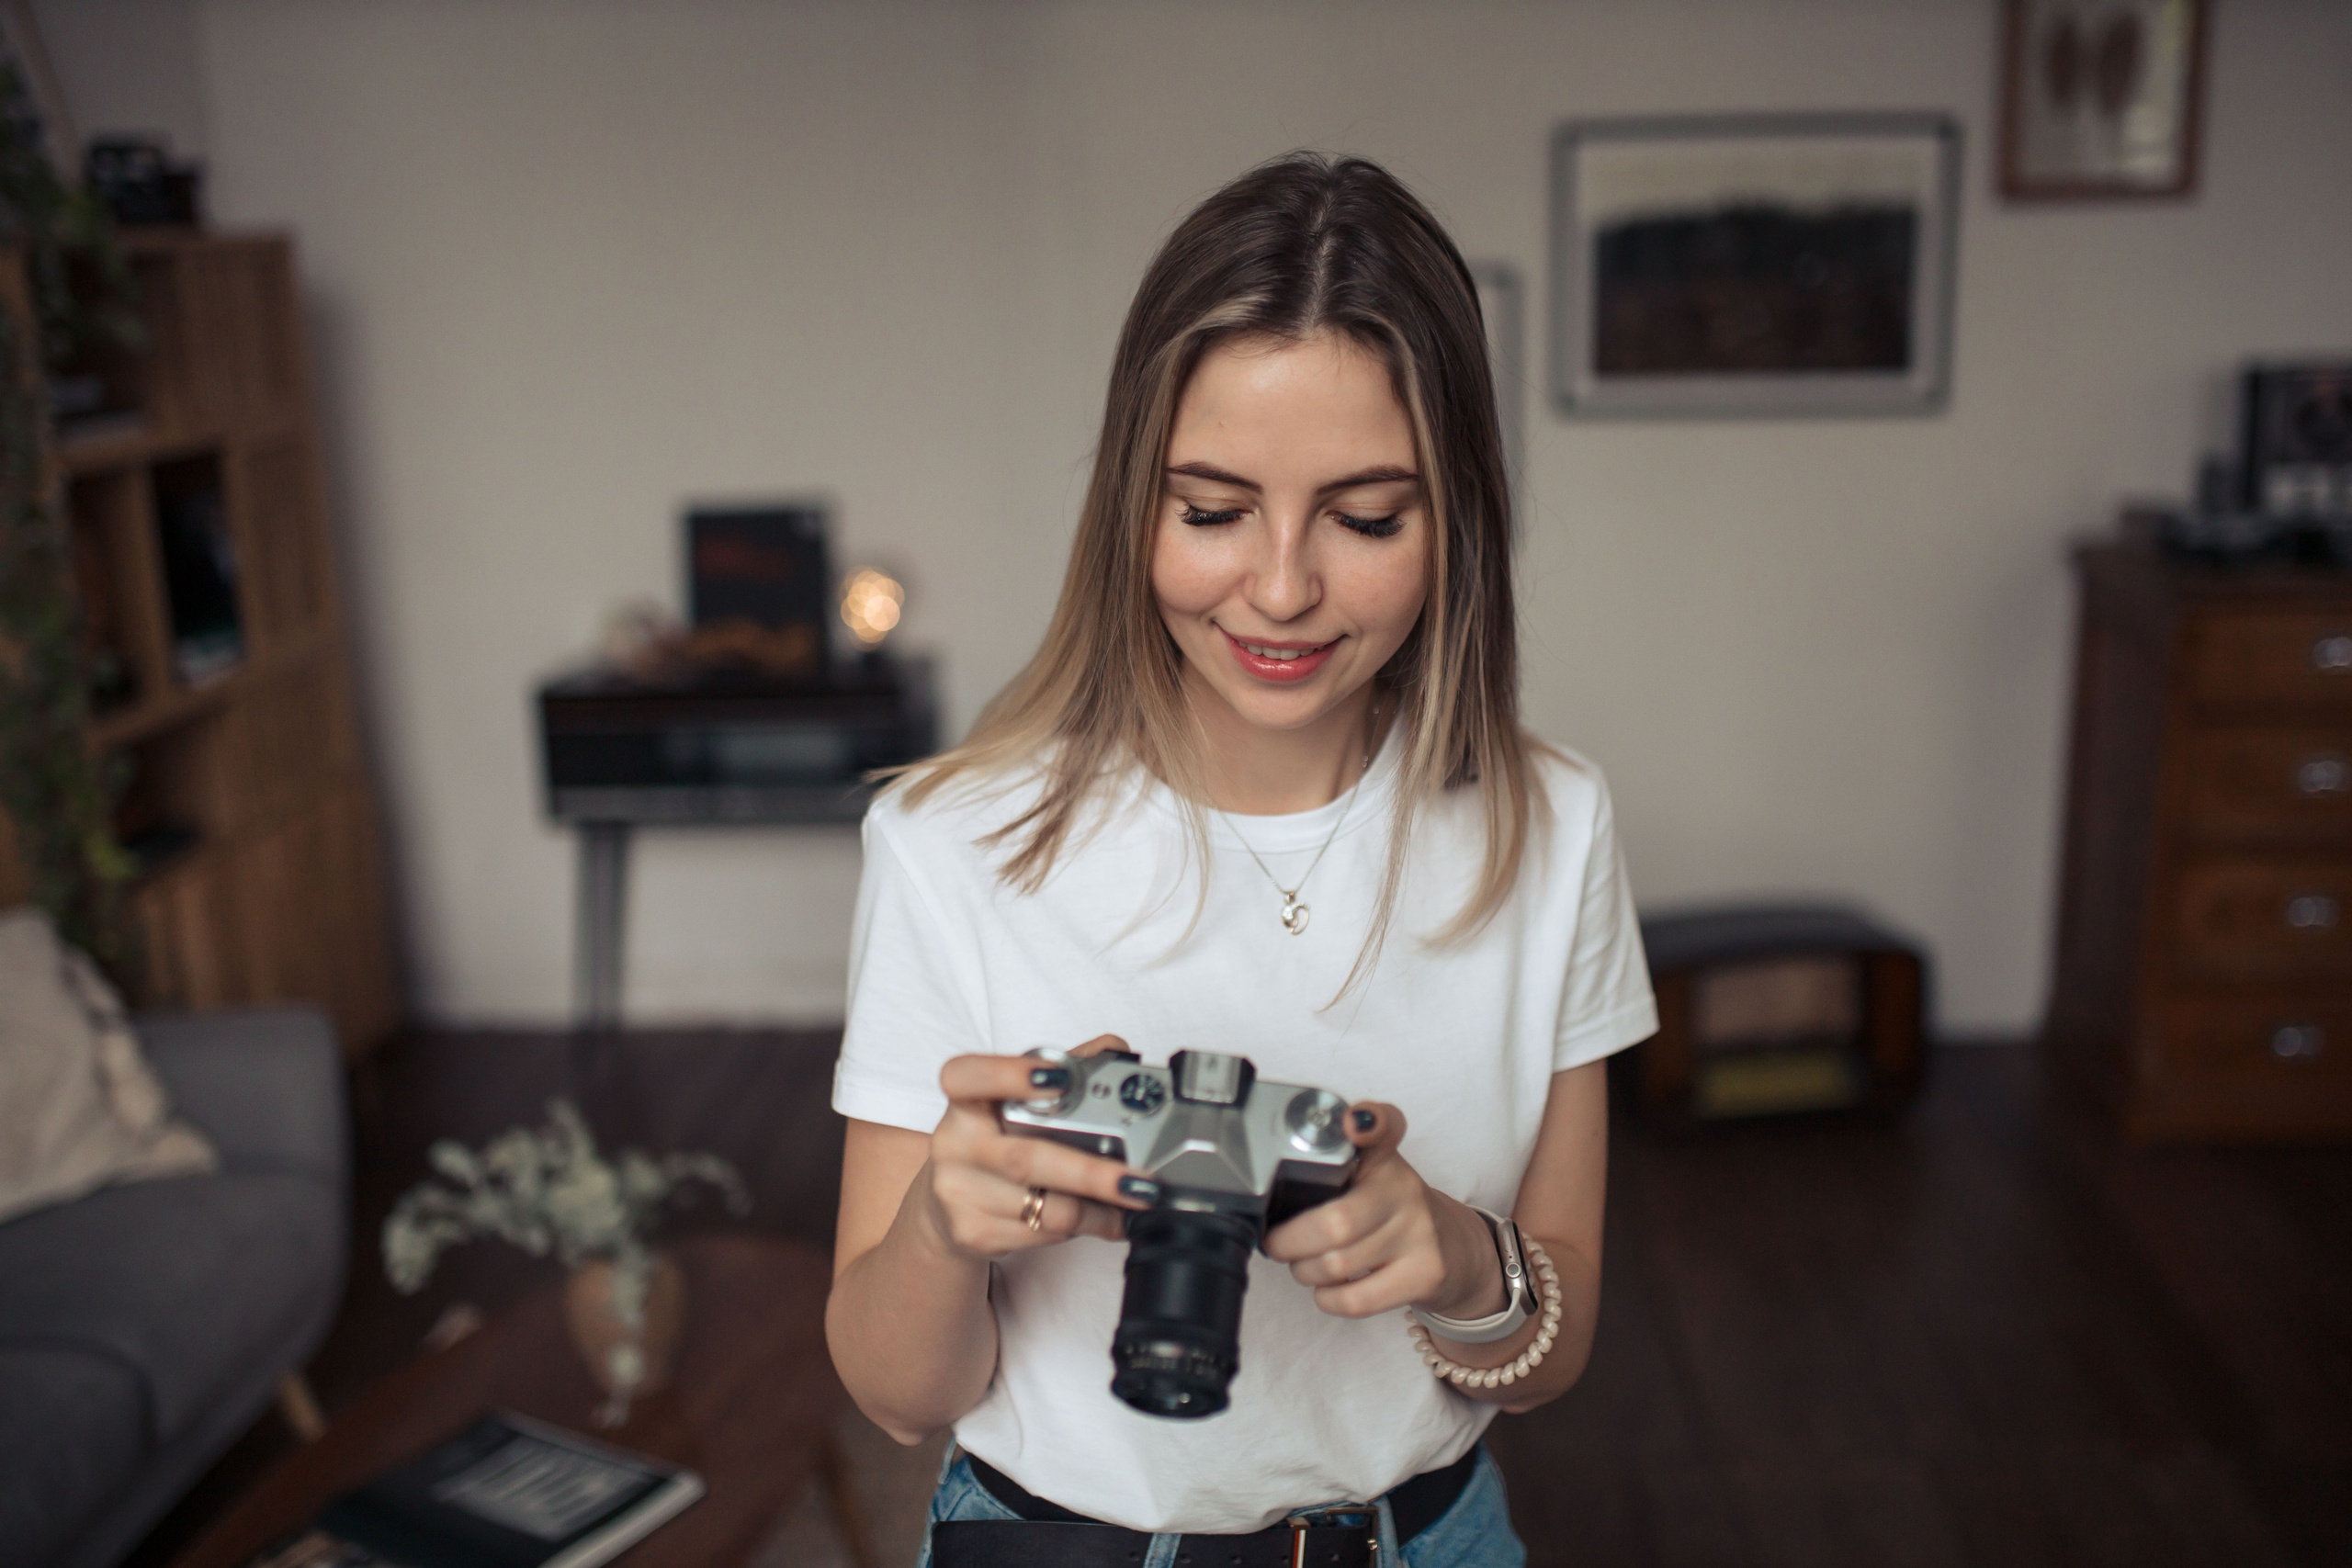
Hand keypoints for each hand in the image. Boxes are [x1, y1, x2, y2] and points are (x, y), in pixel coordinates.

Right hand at [921, 1036, 1157, 1261]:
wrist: (946, 1205)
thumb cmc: (994, 1140)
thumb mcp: (1016, 1101)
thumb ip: (1065, 1069)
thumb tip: (1117, 1051)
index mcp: (965, 1099)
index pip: (968, 1076)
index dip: (1010, 1075)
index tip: (1061, 1079)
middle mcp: (954, 1144)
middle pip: (1025, 1159)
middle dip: (1091, 1173)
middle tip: (1139, 1181)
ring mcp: (959, 1193)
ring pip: (1045, 1208)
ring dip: (1100, 1209)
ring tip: (1132, 1201)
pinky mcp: (972, 1233)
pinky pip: (1043, 1234)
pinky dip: (1085, 1228)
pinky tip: (1102, 1219)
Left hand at [1262, 1103, 1505, 1321]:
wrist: (1455, 1252)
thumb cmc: (1392, 1213)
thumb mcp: (1370, 1179)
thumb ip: (1330, 1172)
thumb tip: (1269, 1197)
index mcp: (1384, 1158)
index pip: (1385, 1125)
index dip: (1370, 1121)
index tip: (1353, 1123)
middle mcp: (1405, 1188)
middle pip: (1336, 1222)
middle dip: (1289, 1242)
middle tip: (1276, 1245)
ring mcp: (1420, 1232)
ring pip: (1338, 1264)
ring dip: (1305, 1272)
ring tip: (1305, 1266)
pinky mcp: (1426, 1274)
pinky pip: (1357, 1299)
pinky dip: (1328, 1299)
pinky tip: (1328, 1289)